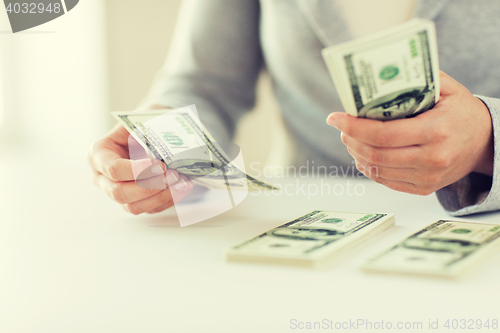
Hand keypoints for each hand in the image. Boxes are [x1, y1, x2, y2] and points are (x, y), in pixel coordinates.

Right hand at [87, 123, 192, 213]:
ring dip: (161, 196)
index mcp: (99, 153)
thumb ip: (150, 132)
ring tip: (181, 182)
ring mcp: (118, 192)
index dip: (137, 171)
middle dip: (149, 187)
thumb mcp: (145, 119)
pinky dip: (168, 199)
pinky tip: (182, 187)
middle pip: (119, 193)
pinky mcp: (136, 201)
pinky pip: (150, 209)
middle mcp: (103, 177)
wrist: (155, 130)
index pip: (113, 169)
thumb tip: (165, 152)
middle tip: (173, 175)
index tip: (160, 165)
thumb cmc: (146, 123)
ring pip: (134, 207)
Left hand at [326, 71, 493, 195]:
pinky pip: (386, 181)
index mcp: (436, 131)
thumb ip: (416, 81)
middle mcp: (432, 158)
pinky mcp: (424, 188)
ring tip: (350, 138)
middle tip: (341, 127)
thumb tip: (379, 74)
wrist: (486, 143)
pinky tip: (363, 155)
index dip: (354, 126)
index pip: (383, 134)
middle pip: (375, 154)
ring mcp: (427, 177)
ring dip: (356, 153)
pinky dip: (369, 168)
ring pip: (377, 169)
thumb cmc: (462, 112)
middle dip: (351, 139)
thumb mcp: (447, 89)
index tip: (336, 118)